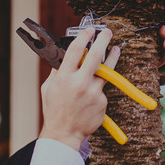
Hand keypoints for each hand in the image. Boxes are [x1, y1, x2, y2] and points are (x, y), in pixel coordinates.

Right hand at [39, 28, 118, 151]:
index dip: (83, 37)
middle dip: (103, 40)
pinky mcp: (102, 101)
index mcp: (64, 77)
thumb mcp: (49, 88)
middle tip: (107, 32)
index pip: (75, 50)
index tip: (89, 30)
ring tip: (116, 49)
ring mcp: (93, 92)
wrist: (64, 133)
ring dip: (112, 58)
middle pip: (95, 55)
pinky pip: (102, 89)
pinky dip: (99, 87)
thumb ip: (57, 72)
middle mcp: (79, 83)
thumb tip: (65, 57)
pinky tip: (93, 92)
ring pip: (105, 70)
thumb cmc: (54, 110)